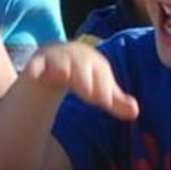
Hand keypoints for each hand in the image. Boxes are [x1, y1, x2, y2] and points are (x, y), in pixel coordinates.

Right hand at [22, 40, 139, 120]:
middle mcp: (76, 57)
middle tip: (89, 94)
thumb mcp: (99, 88)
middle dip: (85, 78)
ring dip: (62, 67)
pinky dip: (35, 70)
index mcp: (94, 62)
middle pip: (81, 65)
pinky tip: (35, 77)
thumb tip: (135, 112)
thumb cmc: (83, 76)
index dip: (104, 86)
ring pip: (60, 62)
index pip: (101, 72)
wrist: (55, 58)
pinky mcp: (37, 64)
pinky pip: (35, 66)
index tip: (105, 102)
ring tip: (64, 75)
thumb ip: (116, 101)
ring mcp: (55, 60)